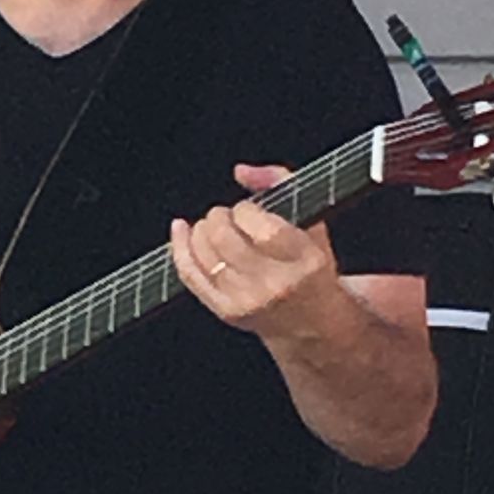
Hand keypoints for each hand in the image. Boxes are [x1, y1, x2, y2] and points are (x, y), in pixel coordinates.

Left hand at [170, 162, 340, 342]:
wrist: (313, 322)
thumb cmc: (311, 267)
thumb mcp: (311, 221)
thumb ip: (280, 182)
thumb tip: (241, 171)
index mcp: (304, 261)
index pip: (264, 230)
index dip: (245, 211)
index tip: (246, 209)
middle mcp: (276, 285)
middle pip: (226, 241)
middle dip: (218, 217)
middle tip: (225, 216)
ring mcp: (249, 301)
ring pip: (206, 256)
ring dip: (201, 230)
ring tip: (212, 226)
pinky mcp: (227, 312)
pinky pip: (191, 276)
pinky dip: (180, 248)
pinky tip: (180, 230)